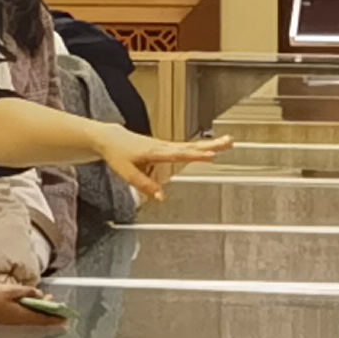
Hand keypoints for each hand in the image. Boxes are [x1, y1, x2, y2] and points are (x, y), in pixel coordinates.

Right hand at [0, 280, 63, 326]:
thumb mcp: (11, 290)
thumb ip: (27, 291)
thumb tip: (40, 294)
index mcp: (22, 315)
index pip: (43, 318)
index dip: (55, 319)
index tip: (66, 319)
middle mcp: (19, 320)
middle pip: (38, 318)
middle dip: (50, 312)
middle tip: (60, 307)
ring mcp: (12, 320)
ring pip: (32, 316)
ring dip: (41, 310)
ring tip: (48, 301)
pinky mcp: (7, 317)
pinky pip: (24, 315)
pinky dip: (32, 310)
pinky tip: (32, 302)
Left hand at [97, 130, 232, 200]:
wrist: (110, 139)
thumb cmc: (118, 154)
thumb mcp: (127, 173)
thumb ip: (145, 186)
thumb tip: (161, 198)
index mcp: (155, 152)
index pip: (178, 154)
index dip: (195, 155)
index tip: (211, 155)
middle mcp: (163, 146)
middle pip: (190, 146)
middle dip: (211, 145)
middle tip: (229, 143)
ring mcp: (165, 145)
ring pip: (190, 145)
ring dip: (210, 144)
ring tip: (228, 142)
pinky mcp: (165, 147)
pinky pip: (185, 147)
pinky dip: (199, 147)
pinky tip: (211, 148)